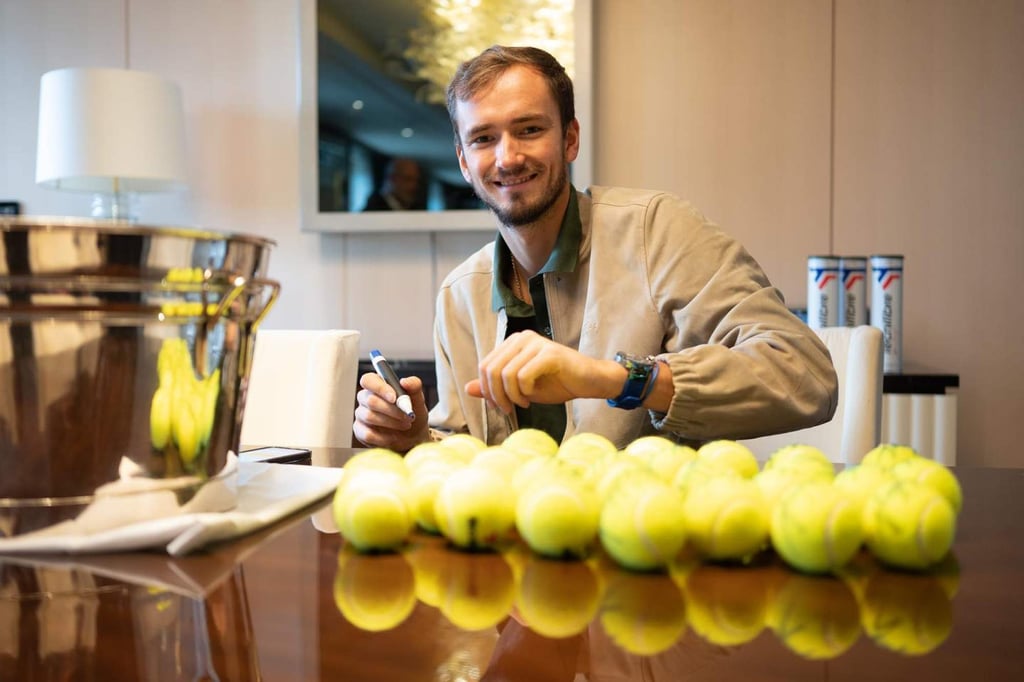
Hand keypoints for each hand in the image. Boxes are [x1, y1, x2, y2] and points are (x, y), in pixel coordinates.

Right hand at [352, 372, 429, 452]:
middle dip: (391, 410)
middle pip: (370, 400)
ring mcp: (361, 414)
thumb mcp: (418, 399)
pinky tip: (394, 437)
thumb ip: (414, 386)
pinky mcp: (360, 431)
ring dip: (391, 422)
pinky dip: (384, 437)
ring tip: (406, 425)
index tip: (394, 398)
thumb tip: (405, 381)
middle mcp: (366, 398)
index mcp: (378, 385)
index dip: (380, 388)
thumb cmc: (413, 414)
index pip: (368, 380)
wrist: (414, 437)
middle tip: (408, 416)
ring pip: (369, 416)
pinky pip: (367, 434)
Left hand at [465, 331, 621, 413]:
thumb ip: (495, 387)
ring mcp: (536, 343)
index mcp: (512, 343)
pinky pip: (523, 375)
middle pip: (491, 369)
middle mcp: (522, 338)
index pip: (485, 365)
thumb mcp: (520, 389)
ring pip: (506, 374)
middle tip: (509, 409)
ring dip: (511, 396)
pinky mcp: (549, 353)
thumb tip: (468, 388)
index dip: (487, 390)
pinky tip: (532, 397)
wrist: (588, 382)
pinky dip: (524, 391)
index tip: (500, 406)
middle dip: (496, 395)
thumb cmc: (556, 383)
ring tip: (523, 403)